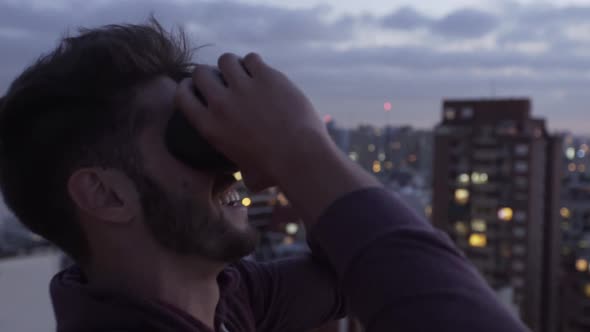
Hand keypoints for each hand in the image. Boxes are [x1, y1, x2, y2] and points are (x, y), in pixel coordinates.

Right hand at [175, 53, 331, 190]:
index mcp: (210, 126)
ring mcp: (243, 87)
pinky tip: (265, 76)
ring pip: (226, 60)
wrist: (299, 156)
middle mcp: (221, 103)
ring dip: (234, 66)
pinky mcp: (266, 77)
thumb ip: (240, 167)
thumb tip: (245, 172)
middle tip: (225, 81)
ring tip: (245, 75)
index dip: (188, 87)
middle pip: (201, 72)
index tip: (196, 87)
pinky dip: (256, 65)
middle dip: (211, 74)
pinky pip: (252, 58)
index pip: (182, 96)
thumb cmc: (274, 171)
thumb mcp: (246, 174)